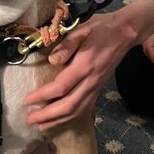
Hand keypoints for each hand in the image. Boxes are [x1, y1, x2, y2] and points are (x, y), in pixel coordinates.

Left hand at [24, 10, 138, 131]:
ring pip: (77, 110)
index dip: (43, 96)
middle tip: (30, 119)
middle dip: (48, 115)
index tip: (27, 100)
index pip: (61, 87)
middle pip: (69, 105)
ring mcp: (96, 86)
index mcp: (85, 65)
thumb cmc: (102, 28)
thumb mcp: (82, 29)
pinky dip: (71, 117)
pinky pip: (85, 108)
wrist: (126, 33)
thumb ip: (67, 44)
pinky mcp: (99, 88)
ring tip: (42, 126)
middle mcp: (91, 80)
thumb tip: (52, 60)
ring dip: (58, 120)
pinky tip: (60, 119)